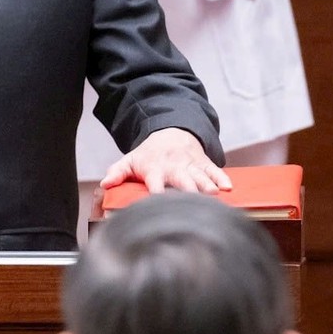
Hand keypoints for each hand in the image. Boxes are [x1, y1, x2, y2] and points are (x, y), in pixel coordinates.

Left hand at [94, 128, 230, 215]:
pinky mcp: (204, 162)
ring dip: (206, 184)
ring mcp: (191, 165)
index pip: (155, 182)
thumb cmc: (149, 154)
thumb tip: (104, 185)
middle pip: (182, 179)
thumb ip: (117, 172)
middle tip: (193, 202)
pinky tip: (228, 187)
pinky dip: (221, 177)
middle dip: (187, 190)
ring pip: (200, 175)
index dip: (157, 192)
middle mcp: (174, 168)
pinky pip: (214, 169)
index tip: (159, 202)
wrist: (171, 131)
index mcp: (155, 169)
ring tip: (213, 194)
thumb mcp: (129, 160)